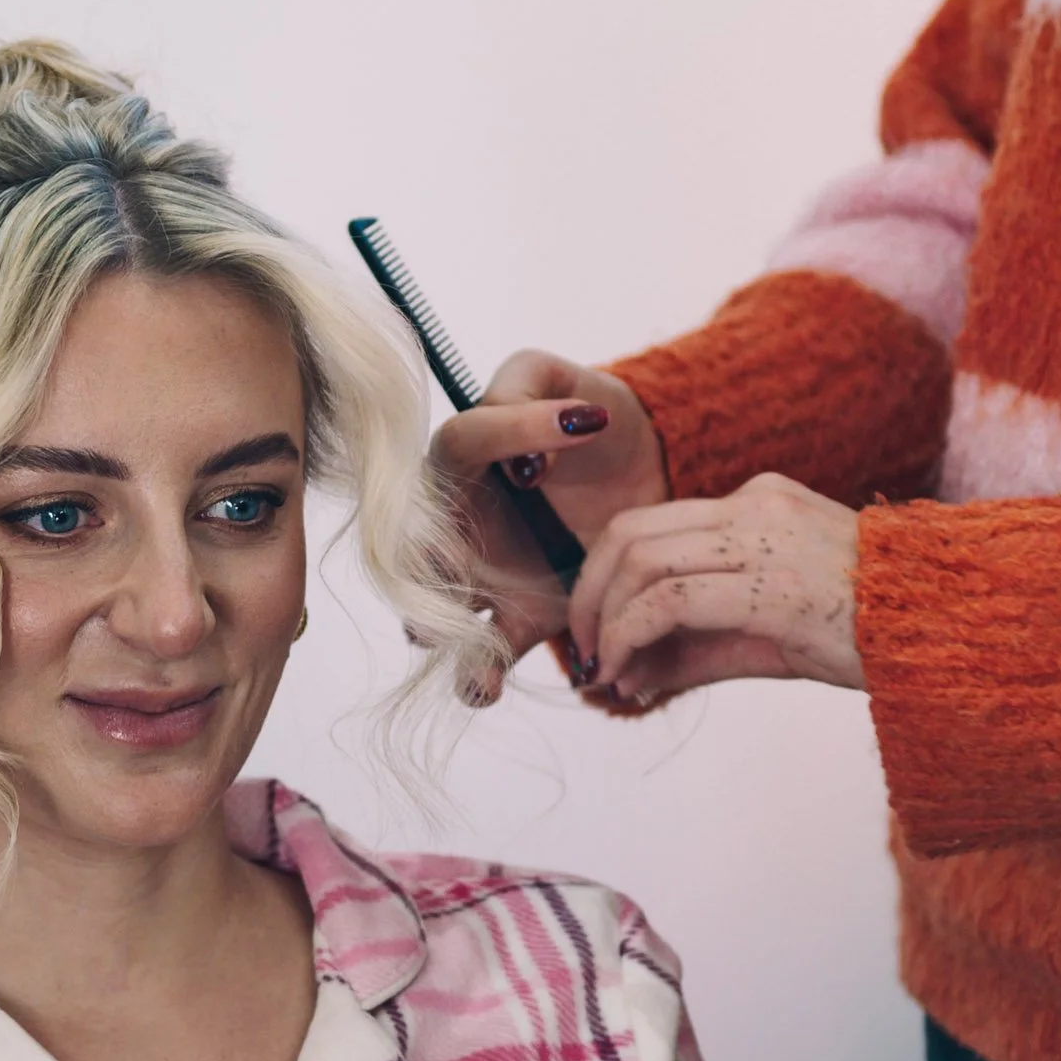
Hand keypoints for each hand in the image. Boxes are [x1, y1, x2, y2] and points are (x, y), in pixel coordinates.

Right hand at [431, 351, 664, 689]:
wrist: (641, 475)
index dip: (508, 436)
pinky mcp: (518, 617)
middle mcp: (459, 517)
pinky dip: (475, 678)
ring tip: (467, 639)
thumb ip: (525, 384)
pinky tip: (486, 686)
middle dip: (431, 562)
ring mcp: (483, 573)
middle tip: (460, 565)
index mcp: (465, 453)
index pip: (463, 443)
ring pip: (434, 613)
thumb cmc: (585, 415)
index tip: (568, 436)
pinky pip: (479, 659)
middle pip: (419, 544)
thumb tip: (513, 443)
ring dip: (442, 634)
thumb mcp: (558, 375)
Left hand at [567, 471, 864, 706]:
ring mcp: (767, 538)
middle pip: (632, 533)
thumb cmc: (873, 637)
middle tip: (582, 653)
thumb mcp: (773, 633)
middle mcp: (757, 506)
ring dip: (603, 622)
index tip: (598, 636)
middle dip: (589, 595)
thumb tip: (630, 678)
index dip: (607, 580)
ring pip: (640, 562)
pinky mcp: (774, 583)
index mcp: (761, 501)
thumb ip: (699, 647)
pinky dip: (630, 639)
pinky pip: (668, 601)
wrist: (953, 635)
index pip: (655, 524)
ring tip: (603, 670)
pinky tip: (629, 678)